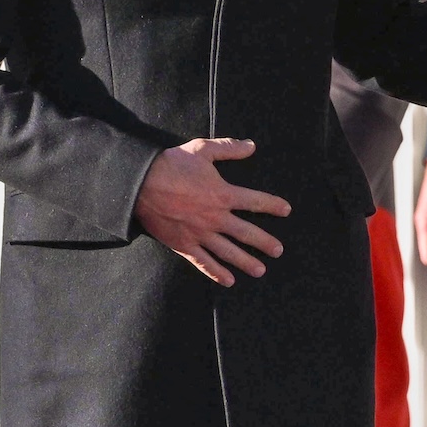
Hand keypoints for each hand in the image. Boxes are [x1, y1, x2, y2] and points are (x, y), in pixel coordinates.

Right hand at [134, 138, 289, 286]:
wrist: (141, 184)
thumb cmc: (171, 164)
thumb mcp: (202, 150)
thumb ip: (228, 148)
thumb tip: (252, 146)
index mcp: (222, 194)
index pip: (255, 202)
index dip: (272, 205)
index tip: (286, 211)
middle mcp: (215, 217)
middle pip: (246, 233)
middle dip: (264, 242)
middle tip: (278, 251)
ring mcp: (200, 234)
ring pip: (229, 252)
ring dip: (246, 262)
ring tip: (260, 270)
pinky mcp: (184, 245)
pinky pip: (204, 262)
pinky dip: (217, 273)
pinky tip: (229, 281)